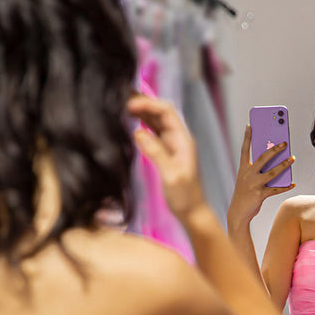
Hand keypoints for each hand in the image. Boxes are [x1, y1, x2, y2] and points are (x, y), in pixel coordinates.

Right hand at [129, 93, 204, 220]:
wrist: (192, 212)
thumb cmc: (185, 197)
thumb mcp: (171, 175)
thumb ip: (156, 153)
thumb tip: (138, 133)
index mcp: (182, 140)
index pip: (166, 111)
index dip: (148, 104)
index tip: (130, 105)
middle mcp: (178, 138)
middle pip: (160, 112)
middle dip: (143, 104)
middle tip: (122, 101)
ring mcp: (172, 145)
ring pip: (156, 121)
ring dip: (142, 113)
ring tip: (123, 107)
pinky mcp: (165, 153)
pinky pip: (153, 133)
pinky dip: (142, 125)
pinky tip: (131, 123)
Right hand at [227, 125, 294, 229]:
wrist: (238, 213)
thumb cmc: (244, 194)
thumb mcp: (247, 180)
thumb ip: (258, 171)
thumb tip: (275, 163)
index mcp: (243, 169)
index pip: (244, 150)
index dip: (247, 137)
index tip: (250, 125)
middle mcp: (248, 175)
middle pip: (262, 158)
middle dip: (274, 149)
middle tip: (284, 142)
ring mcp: (254, 185)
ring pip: (272, 172)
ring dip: (284, 165)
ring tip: (292, 158)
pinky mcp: (260, 195)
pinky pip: (275, 189)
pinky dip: (285, 186)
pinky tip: (292, 183)